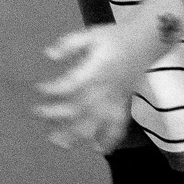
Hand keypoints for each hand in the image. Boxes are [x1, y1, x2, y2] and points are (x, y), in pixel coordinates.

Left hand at [34, 23, 147, 153]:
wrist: (146, 41)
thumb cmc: (116, 37)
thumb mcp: (92, 34)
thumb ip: (70, 44)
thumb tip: (49, 55)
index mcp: (96, 71)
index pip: (69, 85)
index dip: (52, 90)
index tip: (38, 89)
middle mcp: (105, 90)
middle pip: (77, 109)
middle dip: (56, 115)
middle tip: (37, 114)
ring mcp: (115, 101)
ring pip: (95, 123)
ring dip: (76, 135)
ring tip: (57, 141)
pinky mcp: (124, 105)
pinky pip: (118, 127)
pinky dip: (110, 140)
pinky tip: (98, 150)